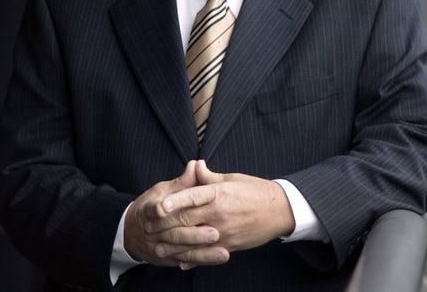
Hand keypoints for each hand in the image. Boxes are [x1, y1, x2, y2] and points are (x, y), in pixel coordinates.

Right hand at [124, 160, 227, 266]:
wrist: (131, 233)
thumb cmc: (152, 205)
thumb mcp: (162, 190)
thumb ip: (182, 181)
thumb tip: (196, 164)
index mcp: (149, 209)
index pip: (157, 209)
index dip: (168, 209)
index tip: (186, 211)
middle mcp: (153, 231)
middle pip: (174, 233)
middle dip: (195, 235)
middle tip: (215, 233)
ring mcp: (158, 247)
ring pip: (181, 251)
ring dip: (202, 253)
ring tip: (223, 252)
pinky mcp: (165, 259)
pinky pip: (184, 261)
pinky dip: (200, 261)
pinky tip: (215, 259)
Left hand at [146, 160, 294, 266]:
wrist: (279, 211)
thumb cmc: (255, 190)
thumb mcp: (232, 178)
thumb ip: (210, 177)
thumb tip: (195, 165)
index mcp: (219, 193)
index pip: (192, 196)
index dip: (174, 201)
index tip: (158, 206)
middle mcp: (219, 213)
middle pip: (187, 219)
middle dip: (166, 224)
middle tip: (148, 227)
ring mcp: (223, 231)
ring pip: (194, 241)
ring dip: (174, 245)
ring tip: (158, 247)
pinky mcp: (229, 245)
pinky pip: (207, 253)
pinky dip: (193, 258)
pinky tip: (180, 261)